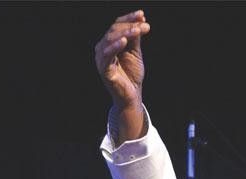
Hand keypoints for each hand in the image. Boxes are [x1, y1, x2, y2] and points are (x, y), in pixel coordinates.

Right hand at [94, 10, 150, 139]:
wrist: (132, 96)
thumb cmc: (132, 75)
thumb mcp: (135, 53)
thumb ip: (136, 38)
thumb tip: (141, 21)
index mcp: (110, 43)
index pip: (117, 25)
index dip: (129, 19)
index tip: (142, 14)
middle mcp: (103, 49)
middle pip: (114, 31)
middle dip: (130, 26)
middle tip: (144, 25)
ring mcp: (101, 59)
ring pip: (110, 40)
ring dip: (125, 33)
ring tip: (138, 30)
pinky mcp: (103, 70)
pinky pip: (107, 56)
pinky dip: (115, 47)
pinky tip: (125, 41)